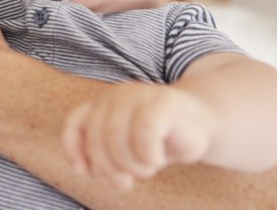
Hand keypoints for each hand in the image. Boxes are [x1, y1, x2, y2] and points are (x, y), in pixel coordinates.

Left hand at [62, 82, 215, 189]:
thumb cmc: (159, 138)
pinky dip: (148, 156)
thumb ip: (102, 151)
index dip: (74, 149)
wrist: (202, 124)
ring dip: (130, 165)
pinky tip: (157, 160)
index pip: (76, 123)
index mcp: (104, 102)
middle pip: (97, 136)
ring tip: (146, 169)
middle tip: (124, 182)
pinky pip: (143, 135)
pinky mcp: (163, 102)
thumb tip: (85, 169)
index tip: (84, 173)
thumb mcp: (125, 145)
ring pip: (116, 137)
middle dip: (108, 166)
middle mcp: (117, 94)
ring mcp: (140, 94)